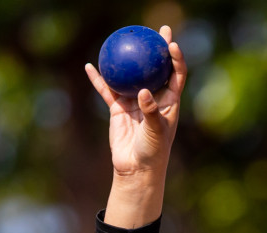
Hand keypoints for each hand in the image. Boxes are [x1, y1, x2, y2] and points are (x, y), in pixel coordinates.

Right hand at [85, 25, 187, 226]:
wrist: (136, 168)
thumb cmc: (153, 151)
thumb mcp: (156, 132)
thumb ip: (151, 112)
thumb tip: (143, 92)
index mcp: (169, 102)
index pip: (176, 75)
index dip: (176, 58)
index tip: (171, 43)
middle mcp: (152, 98)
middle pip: (155, 68)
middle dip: (157, 50)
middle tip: (155, 30)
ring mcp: (134, 102)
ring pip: (130, 76)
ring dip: (127, 59)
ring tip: (121, 40)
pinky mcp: (118, 109)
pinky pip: (107, 90)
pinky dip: (99, 79)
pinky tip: (90, 66)